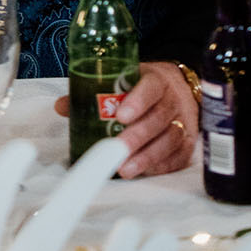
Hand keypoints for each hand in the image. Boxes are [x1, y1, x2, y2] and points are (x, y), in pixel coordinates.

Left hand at [53, 61, 197, 176]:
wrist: (181, 88)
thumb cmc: (143, 86)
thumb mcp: (123, 78)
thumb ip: (94, 91)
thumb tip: (61, 107)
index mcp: (156, 79)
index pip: (150, 88)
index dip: (137, 101)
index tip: (120, 115)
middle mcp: (173, 100)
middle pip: (159, 119)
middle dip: (137, 137)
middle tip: (117, 151)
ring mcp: (184, 122)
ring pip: (169, 140)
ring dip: (147, 157)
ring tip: (126, 169)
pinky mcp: (189, 143)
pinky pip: (178, 157)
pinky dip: (162, 166)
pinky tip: (146, 172)